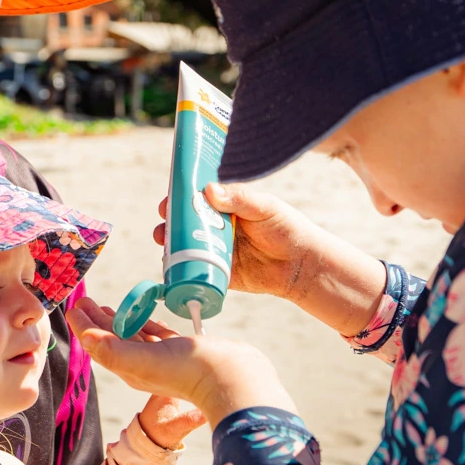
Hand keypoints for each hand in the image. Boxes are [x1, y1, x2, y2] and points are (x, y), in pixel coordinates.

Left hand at [70, 299, 292, 424]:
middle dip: (97, 320)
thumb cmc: (186, 369)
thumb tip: (85, 337)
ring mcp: (162, 357)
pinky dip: (146, 322)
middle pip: (113, 339)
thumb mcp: (143, 360)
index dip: (84, 326)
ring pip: (133, 335)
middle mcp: (143, 364)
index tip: (73, 308)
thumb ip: (113, 349)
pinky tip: (143, 314)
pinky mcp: (181, 349)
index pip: (99, 344)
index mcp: (129, 368)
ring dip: (118, 319)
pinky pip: (157, 334)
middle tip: (85, 301)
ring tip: (106, 306)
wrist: (229, 376)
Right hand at [155, 185, 385, 335]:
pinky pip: (197, 272)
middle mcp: (218, 228)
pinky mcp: (220, 274)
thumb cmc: (286, 228)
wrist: (301, 265)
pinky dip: (183, 271)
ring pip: (187, 247)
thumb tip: (210, 190)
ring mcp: (217, 251)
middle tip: (162, 225)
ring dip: (171, 247)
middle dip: (170, 225)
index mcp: (227, 207)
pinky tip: (172, 269)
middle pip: (186, 224)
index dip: (179, 200)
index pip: (197, 200)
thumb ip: (239, 198)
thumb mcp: (264, 207)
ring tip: (164, 244)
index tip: (168, 202)